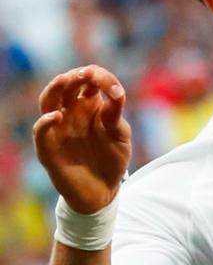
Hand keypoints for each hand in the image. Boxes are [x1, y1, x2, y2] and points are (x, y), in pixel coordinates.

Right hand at [33, 65, 131, 213]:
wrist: (103, 190)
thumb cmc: (112, 159)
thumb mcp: (120, 136)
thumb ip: (116, 116)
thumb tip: (117, 94)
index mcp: (90, 105)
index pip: (90, 81)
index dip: (102, 78)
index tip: (116, 91)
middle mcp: (71, 112)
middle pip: (67, 85)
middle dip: (76, 76)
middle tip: (88, 74)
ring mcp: (58, 128)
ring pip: (48, 101)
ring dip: (54, 88)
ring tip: (65, 80)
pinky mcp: (48, 147)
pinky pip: (41, 130)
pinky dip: (45, 121)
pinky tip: (57, 115)